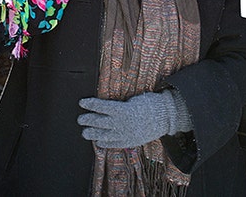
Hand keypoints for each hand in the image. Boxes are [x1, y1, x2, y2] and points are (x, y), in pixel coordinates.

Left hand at [77, 90, 192, 148]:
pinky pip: (113, 144)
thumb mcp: (134, 100)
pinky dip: (104, 143)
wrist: (165, 118)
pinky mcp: (128, 142)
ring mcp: (124, 134)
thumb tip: (107, 106)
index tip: (82, 102)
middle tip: (80, 119)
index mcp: (123, 110)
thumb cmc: (150, 105)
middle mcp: (121, 124)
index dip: (90, 104)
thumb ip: (120, 105)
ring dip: (91, 134)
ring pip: (102, 136)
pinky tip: (99, 141)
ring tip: (85, 132)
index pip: (101, 107)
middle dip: (87, 120)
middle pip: (98, 122)